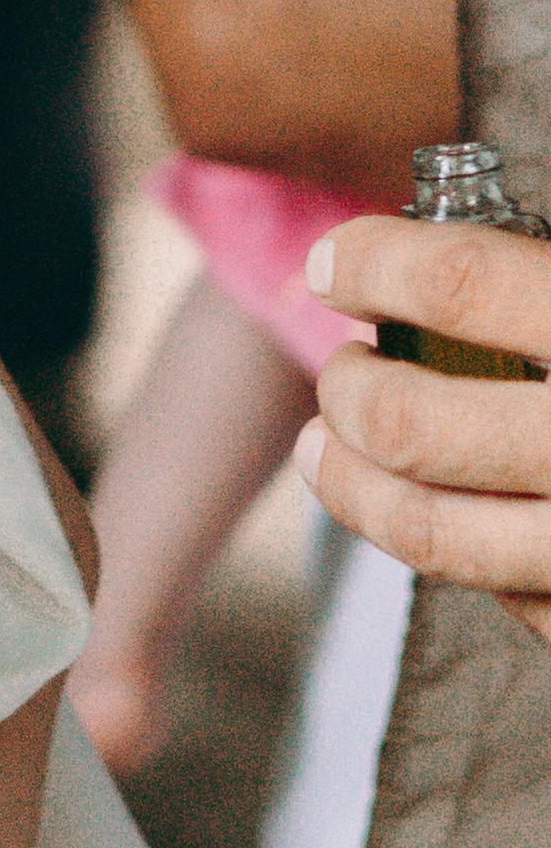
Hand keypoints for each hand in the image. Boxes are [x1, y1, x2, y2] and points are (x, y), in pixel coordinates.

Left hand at [299, 216, 550, 641]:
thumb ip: (522, 279)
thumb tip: (404, 252)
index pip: (459, 281)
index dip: (371, 263)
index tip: (330, 267)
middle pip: (410, 420)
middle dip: (347, 389)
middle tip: (345, 371)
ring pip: (428, 531)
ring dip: (351, 485)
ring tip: (325, 446)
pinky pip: (496, 596)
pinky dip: (442, 550)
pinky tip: (432, 511)